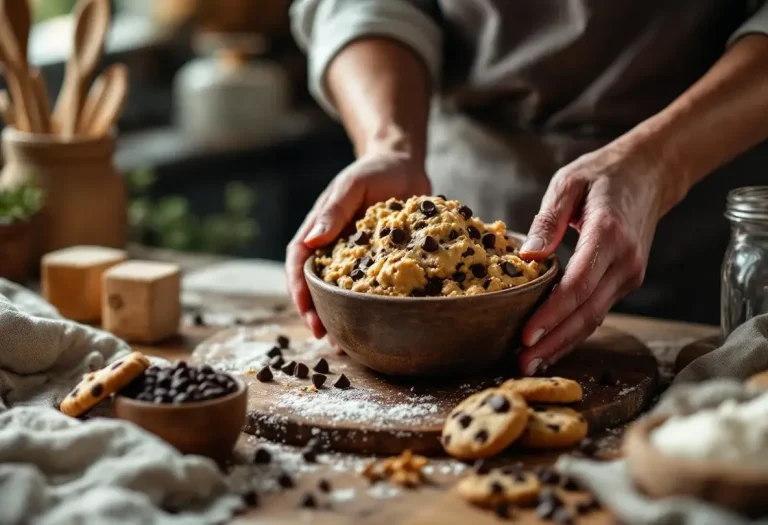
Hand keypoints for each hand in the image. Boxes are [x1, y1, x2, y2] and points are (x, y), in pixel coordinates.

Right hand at [286, 150, 430, 337]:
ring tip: (345, 343)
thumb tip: (312, 239)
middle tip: (324, 336)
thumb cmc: (375, 171)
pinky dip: (368, 309)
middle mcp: (333, 247)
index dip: (298, 287)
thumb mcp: (352, 185)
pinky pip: (369, 289)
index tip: (305, 310)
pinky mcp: (379, 263)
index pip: (298, 260)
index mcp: (319, 228)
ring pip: (340, 292)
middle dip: (316, 312)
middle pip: (315, 284)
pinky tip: (376, 326)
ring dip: (340, 317)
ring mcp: (356, 257)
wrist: (405, 166)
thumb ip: (333, 210)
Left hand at [517, 139, 677, 375]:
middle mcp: (624, 262)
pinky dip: (573, 331)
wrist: (650, 174)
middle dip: (553, 342)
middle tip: (522, 365)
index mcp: (608, 235)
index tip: (526, 335)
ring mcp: (629, 275)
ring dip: (562, 344)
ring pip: (593, 319)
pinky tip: (551, 346)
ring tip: (531, 364)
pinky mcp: (626, 281)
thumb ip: (547, 219)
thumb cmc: (603, 174)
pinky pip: (597, 311)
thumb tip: (528, 256)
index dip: (551, 315)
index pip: (578, 286)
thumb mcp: (569, 182)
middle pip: (586, 313)